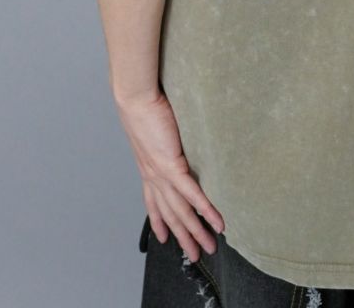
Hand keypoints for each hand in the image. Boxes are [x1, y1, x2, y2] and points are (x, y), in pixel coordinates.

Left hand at [115, 89, 225, 261]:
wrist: (136, 98)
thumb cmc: (145, 105)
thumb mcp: (153, 127)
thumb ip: (163, 138)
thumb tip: (172, 137)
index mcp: (148, 168)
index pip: (153, 202)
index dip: (159, 222)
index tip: (163, 238)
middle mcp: (153, 176)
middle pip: (170, 214)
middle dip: (183, 237)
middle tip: (195, 254)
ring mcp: (161, 174)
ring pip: (181, 211)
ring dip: (196, 232)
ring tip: (209, 246)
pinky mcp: (171, 165)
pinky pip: (191, 193)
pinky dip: (205, 209)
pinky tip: (217, 220)